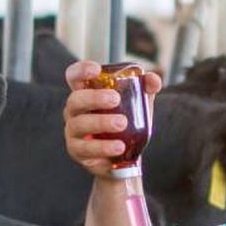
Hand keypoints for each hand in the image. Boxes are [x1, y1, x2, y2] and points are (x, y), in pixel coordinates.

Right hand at [63, 61, 163, 177]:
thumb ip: (145, 89)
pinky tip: (119, 147)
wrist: (125, 155)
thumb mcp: (138, 103)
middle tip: (115, 99)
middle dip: (94, 97)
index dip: (81, 70)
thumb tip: (153, 80)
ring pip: (79, 124)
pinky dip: (103, 148)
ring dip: (100, 122)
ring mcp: (73, 131)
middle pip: (75, 100)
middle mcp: (75, 111)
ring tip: (122, 124)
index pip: (74, 76)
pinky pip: (86, 149)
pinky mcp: (77, 151)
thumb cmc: (126, 121)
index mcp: (85, 93)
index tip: (96, 70)